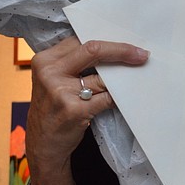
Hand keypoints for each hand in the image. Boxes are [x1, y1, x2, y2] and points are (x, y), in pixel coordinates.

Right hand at [25, 38, 148, 184]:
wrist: (43, 143)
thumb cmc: (53, 108)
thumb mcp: (55, 79)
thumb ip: (75, 62)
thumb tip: (115, 49)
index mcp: (45, 60)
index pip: (83, 41)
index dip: (109, 42)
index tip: (129, 45)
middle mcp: (50, 73)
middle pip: (94, 50)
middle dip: (122, 51)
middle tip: (142, 55)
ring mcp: (60, 92)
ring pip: (103, 77)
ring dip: (120, 80)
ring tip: (131, 80)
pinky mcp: (74, 110)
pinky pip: (107, 98)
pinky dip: (117, 98)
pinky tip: (121, 99)